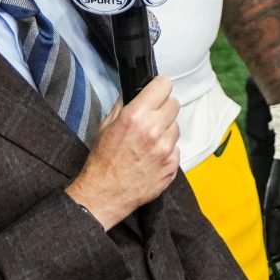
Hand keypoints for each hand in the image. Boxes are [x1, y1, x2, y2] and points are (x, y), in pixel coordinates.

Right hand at [67, 76, 179, 229]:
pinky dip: (167, 151)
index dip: (159, 87)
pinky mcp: (172, 165)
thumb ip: (124, 104)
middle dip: (163, 109)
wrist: (104, 195)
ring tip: (149, 142)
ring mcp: (166, 149)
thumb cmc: (102, 160)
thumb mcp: (106, 125)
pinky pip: (176, 149)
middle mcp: (154, 130)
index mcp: (136, 116)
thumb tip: (138, 90)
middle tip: (151, 119)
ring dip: (166, 131)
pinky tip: (151, 157)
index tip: (156, 92)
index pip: (164, 85)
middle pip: (174, 104)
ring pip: (176, 127)